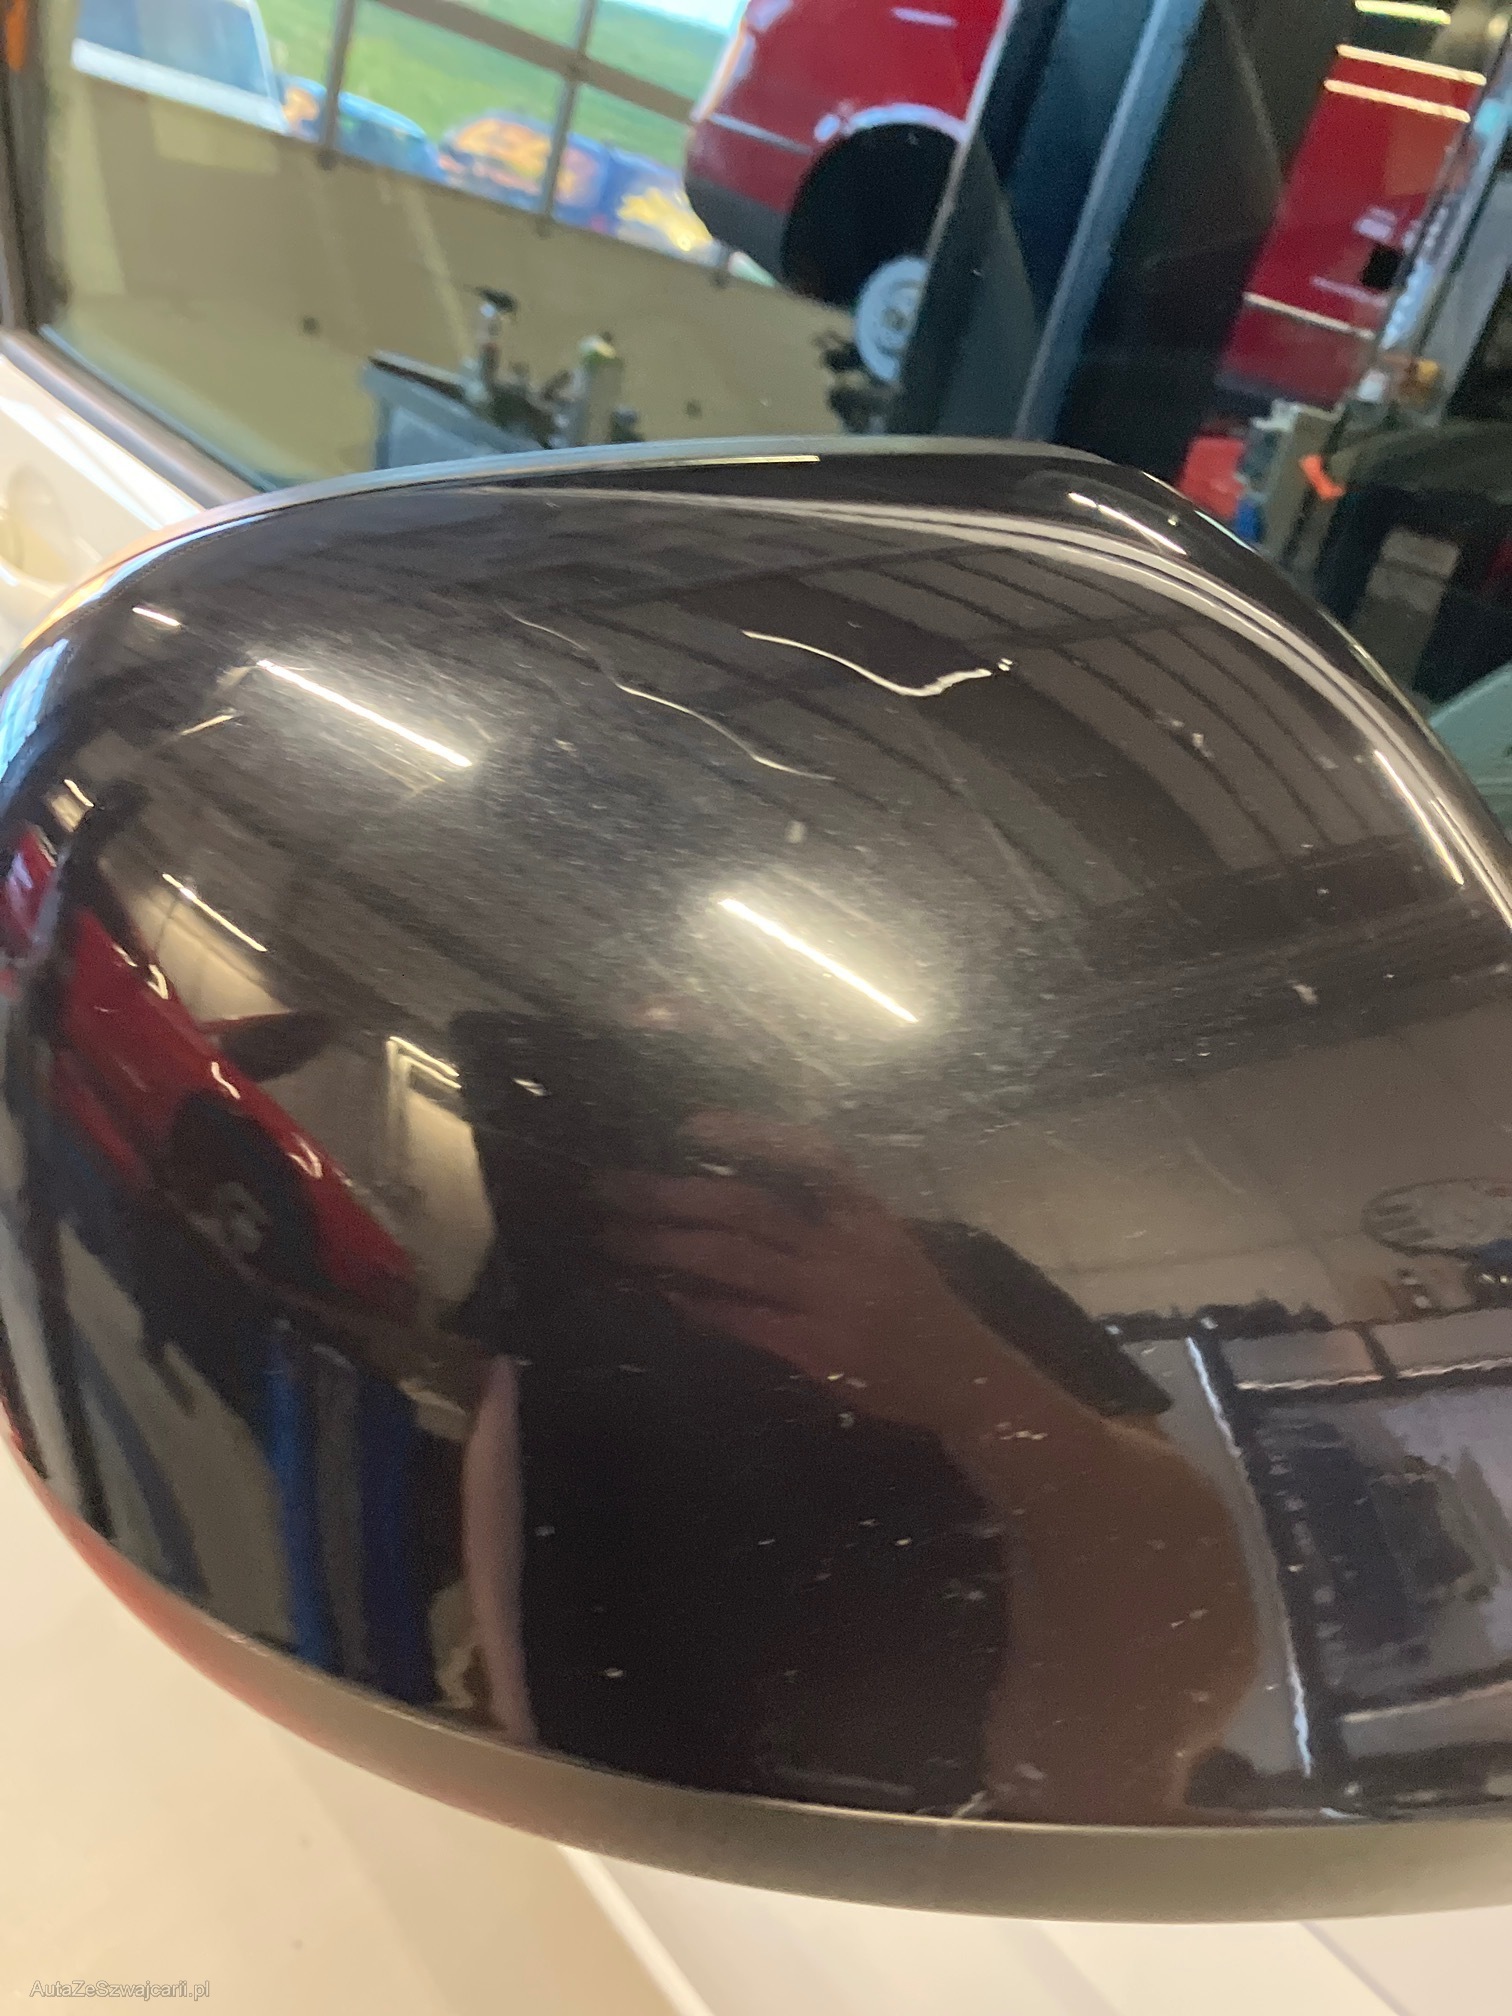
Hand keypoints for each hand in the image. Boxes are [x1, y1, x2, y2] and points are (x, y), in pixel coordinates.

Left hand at [597, 1110, 1012, 1429]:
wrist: (967, 1377)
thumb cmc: (918, 1304)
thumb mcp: (885, 1244)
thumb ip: (824, 1221)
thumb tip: (735, 1197)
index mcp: (867, 1213)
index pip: (809, 1156)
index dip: (751, 1136)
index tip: (691, 1125)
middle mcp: (848, 1248)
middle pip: (750, 1208)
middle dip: (674, 1195)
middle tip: (611, 1186)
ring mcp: (832, 1300)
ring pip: (736, 1262)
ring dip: (667, 1248)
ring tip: (615, 1239)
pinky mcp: (820, 1351)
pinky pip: (747, 1322)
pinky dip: (701, 1307)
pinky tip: (663, 1295)